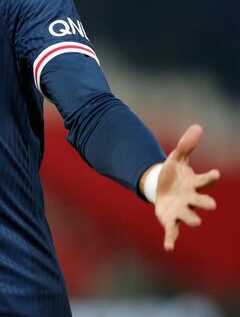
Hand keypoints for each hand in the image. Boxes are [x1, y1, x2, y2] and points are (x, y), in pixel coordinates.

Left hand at [151, 124, 219, 250]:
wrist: (160, 187)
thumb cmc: (173, 174)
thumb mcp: (176, 158)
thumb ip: (186, 145)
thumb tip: (197, 126)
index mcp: (194, 184)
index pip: (204, 181)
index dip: (209, 177)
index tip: (213, 173)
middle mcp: (190, 199)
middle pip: (200, 201)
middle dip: (205, 203)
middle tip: (211, 205)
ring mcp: (181, 210)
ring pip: (189, 216)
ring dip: (192, 218)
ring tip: (197, 222)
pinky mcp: (170, 220)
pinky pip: (172, 231)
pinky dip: (171, 239)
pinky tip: (169, 247)